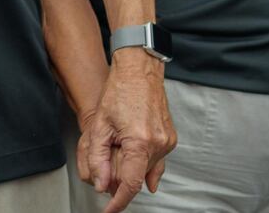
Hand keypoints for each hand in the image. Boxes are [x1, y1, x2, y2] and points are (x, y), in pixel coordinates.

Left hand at [80, 53, 175, 212]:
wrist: (139, 70)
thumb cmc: (120, 90)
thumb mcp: (100, 126)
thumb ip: (98, 159)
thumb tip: (101, 184)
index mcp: (140, 142)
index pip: (130, 185)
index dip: (118, 202)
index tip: (109, 211)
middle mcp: (158, 143)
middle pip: (138, 178)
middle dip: (120, 181)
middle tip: (105, 165)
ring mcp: (167, 140)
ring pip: (147, 170)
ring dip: (131, 169)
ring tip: (118, 147)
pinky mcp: (170, 137)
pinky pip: (157, 161)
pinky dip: (144, 164)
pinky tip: (136, 164)